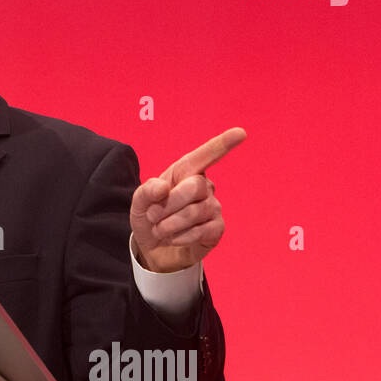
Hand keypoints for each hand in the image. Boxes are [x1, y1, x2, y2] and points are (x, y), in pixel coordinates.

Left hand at [130, 127, 245, 272]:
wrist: (153, 248)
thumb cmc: (150, 217)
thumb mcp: (139, 203)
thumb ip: (146, 191)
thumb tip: (163, 188)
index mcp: (185, 172)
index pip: (205, 155)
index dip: (223, 144)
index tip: (241, 132)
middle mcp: (204, 186)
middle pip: (194, 186)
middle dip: (168, 204)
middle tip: (153, 216)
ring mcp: (213, 207)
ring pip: (195, 212)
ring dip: (169, 224)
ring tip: (160, 229)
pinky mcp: (217, 229)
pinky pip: (202, 231)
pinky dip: (180, 237)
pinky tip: (174, 239)